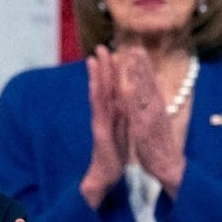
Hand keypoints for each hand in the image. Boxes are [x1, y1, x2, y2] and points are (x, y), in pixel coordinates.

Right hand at [80, 44, 127, 208]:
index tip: (113, 52)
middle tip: (100, 47)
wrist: (106, 175)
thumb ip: (124, 113)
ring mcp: (100, 122)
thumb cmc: (114, 153)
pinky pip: (100, 111)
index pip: (112, 88)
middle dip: (102, 66)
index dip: (112, 70)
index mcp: (112, 113)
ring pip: (98, 95)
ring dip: (96, 76)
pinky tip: (97, 84)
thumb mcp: (122, 129)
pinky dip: (98, 96)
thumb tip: (128, 99)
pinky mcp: (100, 131)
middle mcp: (103, 115)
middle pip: (103, 86)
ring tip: (93, 60)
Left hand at [118, 47, 185, 196]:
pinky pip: (138, 112)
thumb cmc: (161, 142)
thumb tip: (159, 78)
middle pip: (148, 84)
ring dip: (139, 76)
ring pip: (144, 93)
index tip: (138, 50)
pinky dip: (135, 100)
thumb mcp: (158, 116)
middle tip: (136, 47)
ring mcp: (151, 118)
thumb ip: (158, 98)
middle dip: (142, 66)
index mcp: (156, 106)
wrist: (168, 165)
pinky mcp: (145, 130)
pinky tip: (130, 88)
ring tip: (133, 61)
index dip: (143, 67)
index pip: (149, 83)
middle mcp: (155, 109)